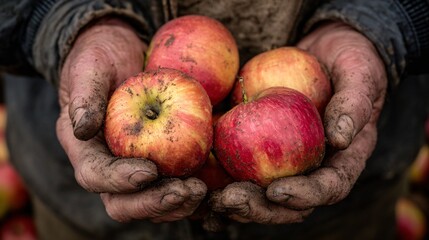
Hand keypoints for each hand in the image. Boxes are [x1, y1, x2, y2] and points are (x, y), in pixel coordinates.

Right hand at [56, 18, 205, 221]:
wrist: (125, 57)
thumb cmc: (103, 58)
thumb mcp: (90, 66)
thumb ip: (85, 96)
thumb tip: (82, 129)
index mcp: (85, 148)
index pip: (95, 175)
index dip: (119, 179)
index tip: (149, 170)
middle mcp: (108, 167)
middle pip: (123, 203)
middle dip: (153, 202)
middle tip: (184, 191)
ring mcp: (134, 169)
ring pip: (150, 203)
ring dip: (176, 204)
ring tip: (200, 191)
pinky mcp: (159, 165)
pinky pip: (171, 189)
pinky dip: (189, 195)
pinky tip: (210, 187)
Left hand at [208, 21, 386, 224]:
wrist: (322, 53)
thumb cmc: (349, 62)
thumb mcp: (361, 74)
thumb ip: (354, 104)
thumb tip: (341, 138)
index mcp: (343, 159)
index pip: (328, 187)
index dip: (304, 195)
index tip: (276, 190)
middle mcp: (312, 167)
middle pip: (288, 202)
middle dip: (260, 207)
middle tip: (230, 200)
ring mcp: (285, 161)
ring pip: (262, 195)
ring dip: (237, 203)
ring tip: (211, 201)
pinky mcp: (260, 148)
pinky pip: (241, 171)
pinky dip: (221, 184)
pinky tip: (198, 188)